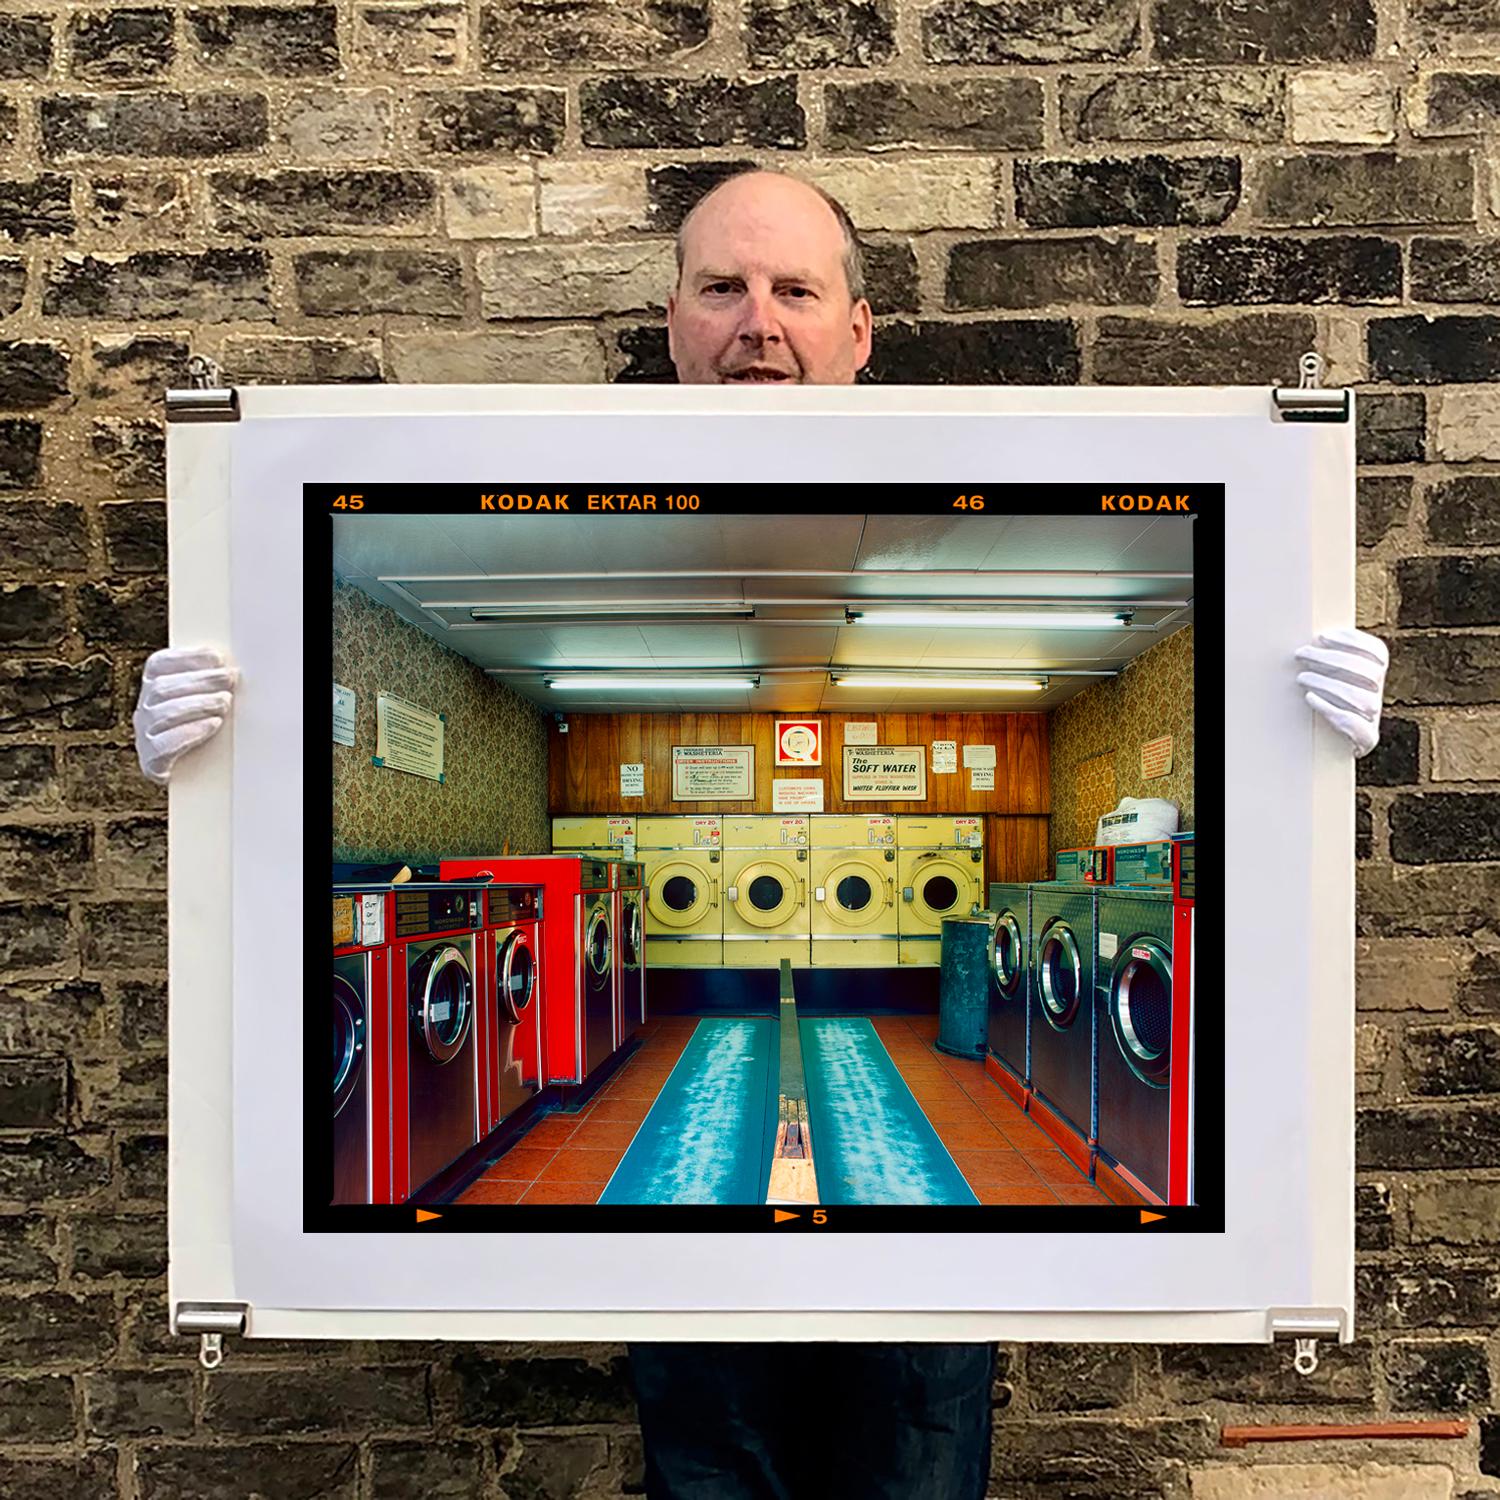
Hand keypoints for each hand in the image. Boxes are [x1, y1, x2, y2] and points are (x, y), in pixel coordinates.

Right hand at [134, 647, 237, 785]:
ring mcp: (144, 736)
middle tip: (229, 679)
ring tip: (224, 703)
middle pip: (162, 688)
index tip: (216, 657)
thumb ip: (211, 684)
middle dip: (200, 681)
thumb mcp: (206, 703)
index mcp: (152, 688)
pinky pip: (164, 745)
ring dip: (198, 704)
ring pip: (162, 714)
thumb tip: (232, 669)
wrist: (195, 776)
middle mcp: (144, 709)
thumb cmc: (204, 731)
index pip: (158, 665)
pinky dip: (191, 732)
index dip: (185, 657)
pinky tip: (213, 724)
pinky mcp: (151, 762)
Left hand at [1294, 627, 1387, 758]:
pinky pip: (1353, 722)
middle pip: (1367, 671)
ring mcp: (1375, 716)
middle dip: (1331, 659)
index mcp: (1376, 674)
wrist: (1334, 743)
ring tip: (1301, 677)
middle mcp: (1379, 693)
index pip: (1377, 652)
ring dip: (1329, 684)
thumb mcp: (1333, 677)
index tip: (1323, 636)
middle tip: (1300, 653)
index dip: (1353, 641)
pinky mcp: (1367, 738)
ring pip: (1361, 697)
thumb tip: (1312, 640)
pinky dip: (1330, 708)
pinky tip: (1310, 697)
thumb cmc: (1328, 700)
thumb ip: (1329, 659)